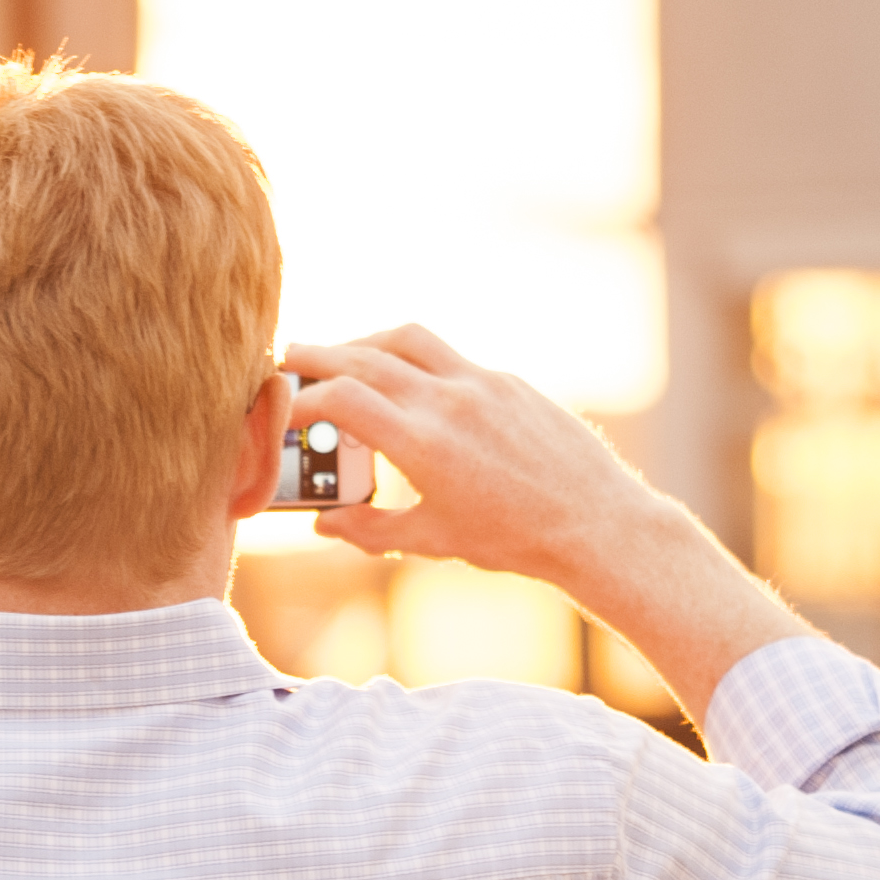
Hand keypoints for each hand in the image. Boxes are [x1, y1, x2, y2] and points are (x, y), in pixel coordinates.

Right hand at [281, 325, 661, 592]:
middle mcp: (448, 400)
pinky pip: (449, 356)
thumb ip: (370, 530)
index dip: (301, 400)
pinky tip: (410, 382)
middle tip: (289, 360)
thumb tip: (325, 523)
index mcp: (423, 442)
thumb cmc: (515, 540)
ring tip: (345, 356)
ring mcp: (481, 382)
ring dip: (366, 341)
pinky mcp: (508, 381)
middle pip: (363, 356)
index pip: (341, 398)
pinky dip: (415, 359)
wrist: (595, 524)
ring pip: (407, 339)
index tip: (284, 411)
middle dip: (318, 356)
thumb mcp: (433, 540)